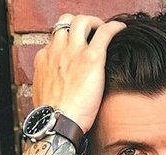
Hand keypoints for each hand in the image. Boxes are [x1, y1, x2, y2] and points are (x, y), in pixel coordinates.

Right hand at [32, 14, 125, 131]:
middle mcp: (57, 50)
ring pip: (83, 21)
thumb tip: (58, 89)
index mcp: (45, 59)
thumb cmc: (53, 118)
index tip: (77, 48)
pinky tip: (121, 30)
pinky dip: (114, 28)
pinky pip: (105, 32)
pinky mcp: (91, 58)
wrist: (57, 122)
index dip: (68, 41)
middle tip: (91, 33)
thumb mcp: (44, 95)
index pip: (56, 40)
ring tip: (104, 31)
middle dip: (80, 24)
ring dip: (95, 23)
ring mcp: (73, 52)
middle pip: (66, 22)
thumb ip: (51, 85)